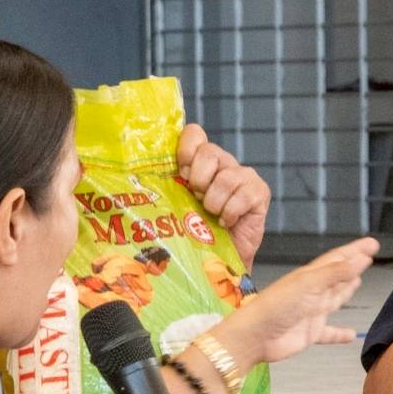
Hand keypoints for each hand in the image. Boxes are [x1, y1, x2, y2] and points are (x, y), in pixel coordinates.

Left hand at [177, 124, 270, 267]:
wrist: (220, 259)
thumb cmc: (196, 232)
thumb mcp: (175, 205)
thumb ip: (164, 188)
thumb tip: (133, 184)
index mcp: (201, 160)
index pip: (194, 133)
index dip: (186, 151)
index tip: (181, 173)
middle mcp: (224, 162)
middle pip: (209, 152)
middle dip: (198, 179)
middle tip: (196, 199)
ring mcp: (244, 176)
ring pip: (225, 178)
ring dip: (213, 202)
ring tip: (212, 215)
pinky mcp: (259, 192)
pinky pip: (242, 196)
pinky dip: (230, 213)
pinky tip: (226, 222)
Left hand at [211, 237, 379, 367]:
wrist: (254, 337)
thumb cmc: (274, 306)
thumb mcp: (309, 284)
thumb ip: (336, 273)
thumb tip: (362, 258)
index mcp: (310, 276)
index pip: (338, 259)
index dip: (355, 250)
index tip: (372, 243)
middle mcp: (312, 292)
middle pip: (337, 276)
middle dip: (353, 266)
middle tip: (367, 257)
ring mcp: (311, 312)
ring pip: (334, 298)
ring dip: (346, 290)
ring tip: (357, 281)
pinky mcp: (309, 333)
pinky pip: (329, 333)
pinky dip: (340, 333)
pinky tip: (351, 335)